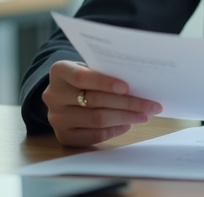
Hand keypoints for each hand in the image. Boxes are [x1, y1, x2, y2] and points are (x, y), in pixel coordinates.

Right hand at [42, 60, 161, 146]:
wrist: (62, 93)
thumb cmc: (84, 77)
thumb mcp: (88, 67)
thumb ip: (105, 72)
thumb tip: (140, 83)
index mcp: (59, 72)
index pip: (82, 77)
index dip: (105, 82)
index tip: (127, 87)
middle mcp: (53, 95)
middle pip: (94, 101)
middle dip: (127, 103)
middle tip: (150, 105)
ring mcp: (56, 118)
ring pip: (96, 120)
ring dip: (125, 118)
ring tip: (144, 116)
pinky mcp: (62, 135)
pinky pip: (92, 136)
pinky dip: (113, 131)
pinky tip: (127, 125)